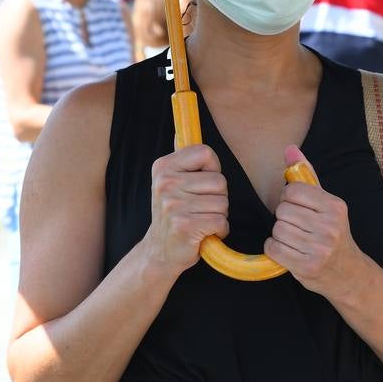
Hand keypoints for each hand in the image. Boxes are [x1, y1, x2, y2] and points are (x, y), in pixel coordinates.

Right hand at [145, 144, 228, 273]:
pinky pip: (221, 221)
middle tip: (200, 209)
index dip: (212, 170)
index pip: (205, 153)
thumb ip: (182, 159)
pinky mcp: (184, 226)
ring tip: (201, 220)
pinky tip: (204, 233)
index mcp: (163, 167)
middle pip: (219, 181)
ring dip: (219, 215)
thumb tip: (182, 130)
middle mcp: (165, 183)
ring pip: (223, 203)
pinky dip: (219, 230)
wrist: (159, 251)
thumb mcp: (171, 183)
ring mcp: (173, 205)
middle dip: (218, 198)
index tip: (201, 184)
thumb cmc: (174, 214)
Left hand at [264, 145, 363, 294]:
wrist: (347, 273)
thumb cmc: (332, 234)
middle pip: (282, 211)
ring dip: (279, 235)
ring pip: (277, 230)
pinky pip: (274, 248)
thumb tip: (289, 149)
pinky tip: (288, 251)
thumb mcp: (325, 203)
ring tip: (295, 240)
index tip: (297, 208)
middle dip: (284, 218)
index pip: (292, 191)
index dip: (288, 199)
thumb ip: (306, 175)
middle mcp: (329, 226)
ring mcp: (319, 248)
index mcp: (335, 206)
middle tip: (298, 228)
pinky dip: (275, 249)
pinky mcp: (307, 266)